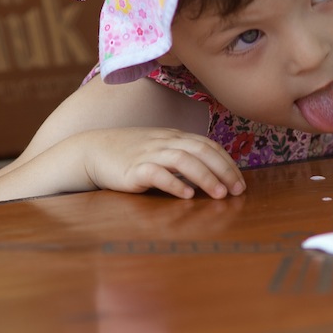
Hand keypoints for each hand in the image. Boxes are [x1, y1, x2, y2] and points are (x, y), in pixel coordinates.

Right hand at [79, 128, 246, 199]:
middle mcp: (165, 142)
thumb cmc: (130, 153)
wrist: (92, 150)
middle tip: (238, 190)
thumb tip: (210, 174)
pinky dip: (173, 183)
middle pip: (201, 150)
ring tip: (219, 195)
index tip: (240, 182)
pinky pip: (156, 173)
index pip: (208, 145)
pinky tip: (186, 195)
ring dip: (205, 176)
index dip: (227, 163)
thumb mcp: (160, 149)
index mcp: (174, 137)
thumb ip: (182, 157)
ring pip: (183, 159)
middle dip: (223, 170)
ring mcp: (149, 154)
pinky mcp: (133, 169)